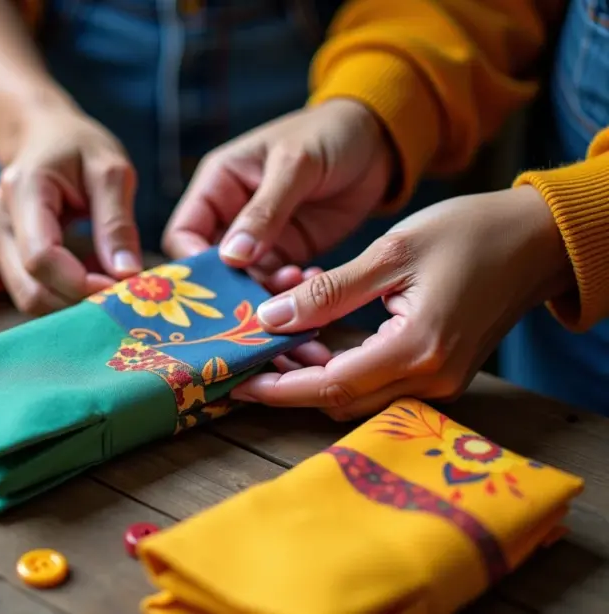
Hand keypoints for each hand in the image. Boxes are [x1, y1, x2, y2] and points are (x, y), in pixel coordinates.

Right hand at [0, 107, 141, 314]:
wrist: (39, 134)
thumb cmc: (77, 145)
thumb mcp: (110, 169)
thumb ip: (117, 221)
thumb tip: (127, 274)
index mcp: (23, 190)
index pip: (41, 258)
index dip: (80, 283)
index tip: (121, 286)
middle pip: (30, 290)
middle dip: (77, 302)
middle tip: (121, 294)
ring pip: (28, 298)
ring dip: (71, 303)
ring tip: (108, 283)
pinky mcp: (4, 255)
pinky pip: (32, 290)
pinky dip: (64, 295)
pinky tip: (92, 277)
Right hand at [162, 99, 394, 291]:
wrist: (379, 141)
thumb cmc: (329, 134)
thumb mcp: (295, 164)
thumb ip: (264, 210)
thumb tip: (231, 256)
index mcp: (218, 185)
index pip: (185, 233)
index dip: (192, 263)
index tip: (217, 284)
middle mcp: (231, 215)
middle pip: (211, 266)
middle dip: (230, 288)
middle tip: (255, 303)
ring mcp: (260, 238)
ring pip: (244, 281)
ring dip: (264, 293)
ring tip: (296, 287)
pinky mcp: (289, 252)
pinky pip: (277, 283)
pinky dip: (291, 291)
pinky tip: (312, 280)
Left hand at [230, 187, 573, 419]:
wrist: (538, 240)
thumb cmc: (470, 233)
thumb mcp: (391, 252)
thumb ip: (330, 291)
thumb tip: (270, 317)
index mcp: (417, 348)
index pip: (331, 386)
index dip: (279, 388)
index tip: (237, 381)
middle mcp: (431, 379)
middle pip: (341, 401)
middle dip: (290, 386)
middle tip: (248, 360)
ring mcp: (441, 382)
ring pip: (359, 397)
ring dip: (314, 380)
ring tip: (272, 349)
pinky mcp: (442, 375)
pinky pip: (381, 385)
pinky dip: (343, 371)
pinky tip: (314, 345)